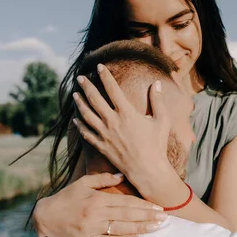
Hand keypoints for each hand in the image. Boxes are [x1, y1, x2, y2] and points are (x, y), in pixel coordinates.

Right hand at [33, 173, 167, 236]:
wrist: (45, 216)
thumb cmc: (66, 198)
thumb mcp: (83, 183)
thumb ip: (102, 179)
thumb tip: (122, 175)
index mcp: (96, 199)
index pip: (125, 202)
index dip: (143, 205)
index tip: (158, 207)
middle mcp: (95, 214)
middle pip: (127, 215)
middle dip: (147, 217)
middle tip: (164, 218)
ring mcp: (91, 229)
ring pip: (120, 229)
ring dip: (140, 229)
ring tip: (156, 228)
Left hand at [71, 64, 170, 184]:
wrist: (147, 170)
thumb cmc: (157, 145)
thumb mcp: (161, 120)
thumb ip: (158, 100)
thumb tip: (157, 83)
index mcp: (126, 113)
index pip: (112, 89)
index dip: (105, 76)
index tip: (99, 66)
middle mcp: (112, 121)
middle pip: (94, 99)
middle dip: (86, 86)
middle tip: (80, 77)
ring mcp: (104, 134)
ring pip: (86, 115)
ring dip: (80, 103)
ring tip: (75, 94)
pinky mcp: (101, 146)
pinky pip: (86, 133)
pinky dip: (80, 125)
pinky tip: (76, 119)